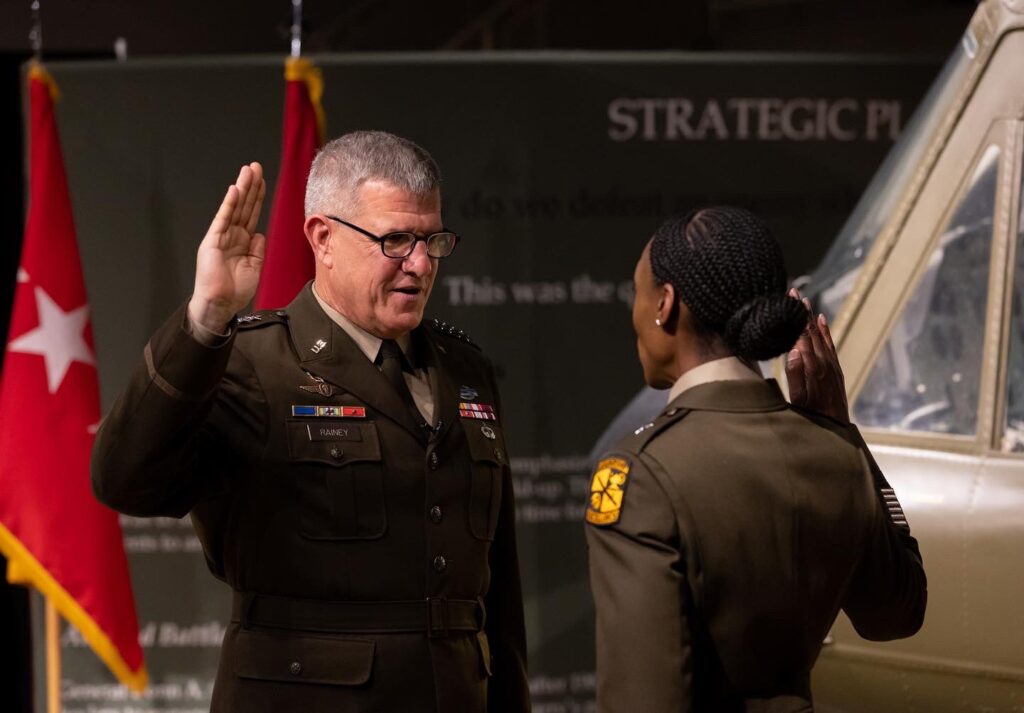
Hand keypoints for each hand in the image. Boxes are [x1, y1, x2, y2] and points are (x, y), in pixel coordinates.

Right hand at [188, 163, 266, 331]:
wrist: (220, 305)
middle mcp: (232, 235)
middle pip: (244, 205)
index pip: (251, 213)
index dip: (257, 197)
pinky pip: (222, 219)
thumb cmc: (235, 290)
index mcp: (243, 241)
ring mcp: (222, 236)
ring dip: (241, 189)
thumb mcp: (255, 268)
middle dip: (250, 186)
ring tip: (247, 170)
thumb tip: (259, 233)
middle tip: (255, 166)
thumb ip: (258, 249)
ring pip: (234, 208)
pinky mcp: (213, 241)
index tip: (263, 180)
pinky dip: (228, 205)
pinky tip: (234, 191)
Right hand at [785, 288, 849, 422]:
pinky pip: (830, 346)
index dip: (796, 319)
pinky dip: (825, 332)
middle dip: (803, 313)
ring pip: (821, 337)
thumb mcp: (797, 402)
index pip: (803, 338)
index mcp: (813, 370)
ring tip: (804, 302)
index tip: (790, 301)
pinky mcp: (835, 371)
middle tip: (795, 293)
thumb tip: (795, 350)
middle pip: (812, 333)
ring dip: (811, 319)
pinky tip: (820, 321)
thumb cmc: (810, 420)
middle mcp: (825, 365)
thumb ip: (796, 376)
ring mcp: (832, 367)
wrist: (835, 434)